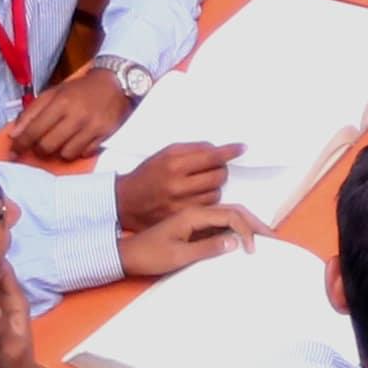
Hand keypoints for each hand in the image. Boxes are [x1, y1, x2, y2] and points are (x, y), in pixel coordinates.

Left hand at [10, 62, 135, 162]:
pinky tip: (78, 142)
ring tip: (61, 143)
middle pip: (48, 146)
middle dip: (40, 149)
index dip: (20, 144)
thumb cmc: (79, 89)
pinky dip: (78, 151)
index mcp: (61, 102)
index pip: (34, 130)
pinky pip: (84, 154)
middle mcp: (77, 116)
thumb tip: (14, 135)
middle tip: (40, 145)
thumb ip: (32, 112)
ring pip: (66, 154)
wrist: (114, 83)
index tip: (14, 151)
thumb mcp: (53, 93)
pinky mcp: (105, 135)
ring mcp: (92, 127)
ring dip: (59, 152)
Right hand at [117, 140, 240, 232]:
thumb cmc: (148, 175)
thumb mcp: (165, 154)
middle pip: (218, 175)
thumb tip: (218, 149)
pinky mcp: (182, 219)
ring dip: (214, 187)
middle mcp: (178, 186)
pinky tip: (198, 197)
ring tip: (201, 184)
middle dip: (220, 169)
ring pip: (216, 193)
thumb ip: (192, 150)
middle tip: (213, 168)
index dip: (229, 152)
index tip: (242, 148)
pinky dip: (208, 201)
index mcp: (173, 165)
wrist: (126, 202)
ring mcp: (181, 205)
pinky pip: (208, 208)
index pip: (211, 156)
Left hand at [118, 197, 260, 280]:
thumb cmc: (149, 256)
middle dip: (255, 223)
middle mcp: (196, 211)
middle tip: (273, 238)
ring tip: (264, 237)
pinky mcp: (193, 225)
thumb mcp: (178, 256)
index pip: (230, 215)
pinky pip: (220, 222)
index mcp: (193, 214)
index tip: (253, 250)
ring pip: (229, 215)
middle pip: (234, 210)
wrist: (126, 254)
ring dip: (248, 224)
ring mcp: (195, 218)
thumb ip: (207, 248)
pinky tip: (243, 239)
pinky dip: (236, 228)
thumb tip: (236, 242)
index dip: (246, 230)